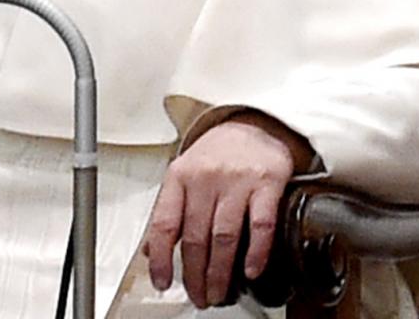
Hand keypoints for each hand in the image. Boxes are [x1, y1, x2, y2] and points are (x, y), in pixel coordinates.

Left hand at [143, 115, 310, 306]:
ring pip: (224, 236)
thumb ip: (169, 211)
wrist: (257, 122)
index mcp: (180, 176)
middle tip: (199, 296)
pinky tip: (250, 270)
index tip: (162, 282)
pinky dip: (256, 252)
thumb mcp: (185, 174)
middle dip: (195, 275)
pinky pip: (261, 224)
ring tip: (218, 292)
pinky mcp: (268, 181)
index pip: (164, 223)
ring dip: (220, 272)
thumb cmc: (219, 153)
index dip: (160, 258)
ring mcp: (237, 179)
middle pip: (195, 236)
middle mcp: (206, 177)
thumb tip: (151, 252)